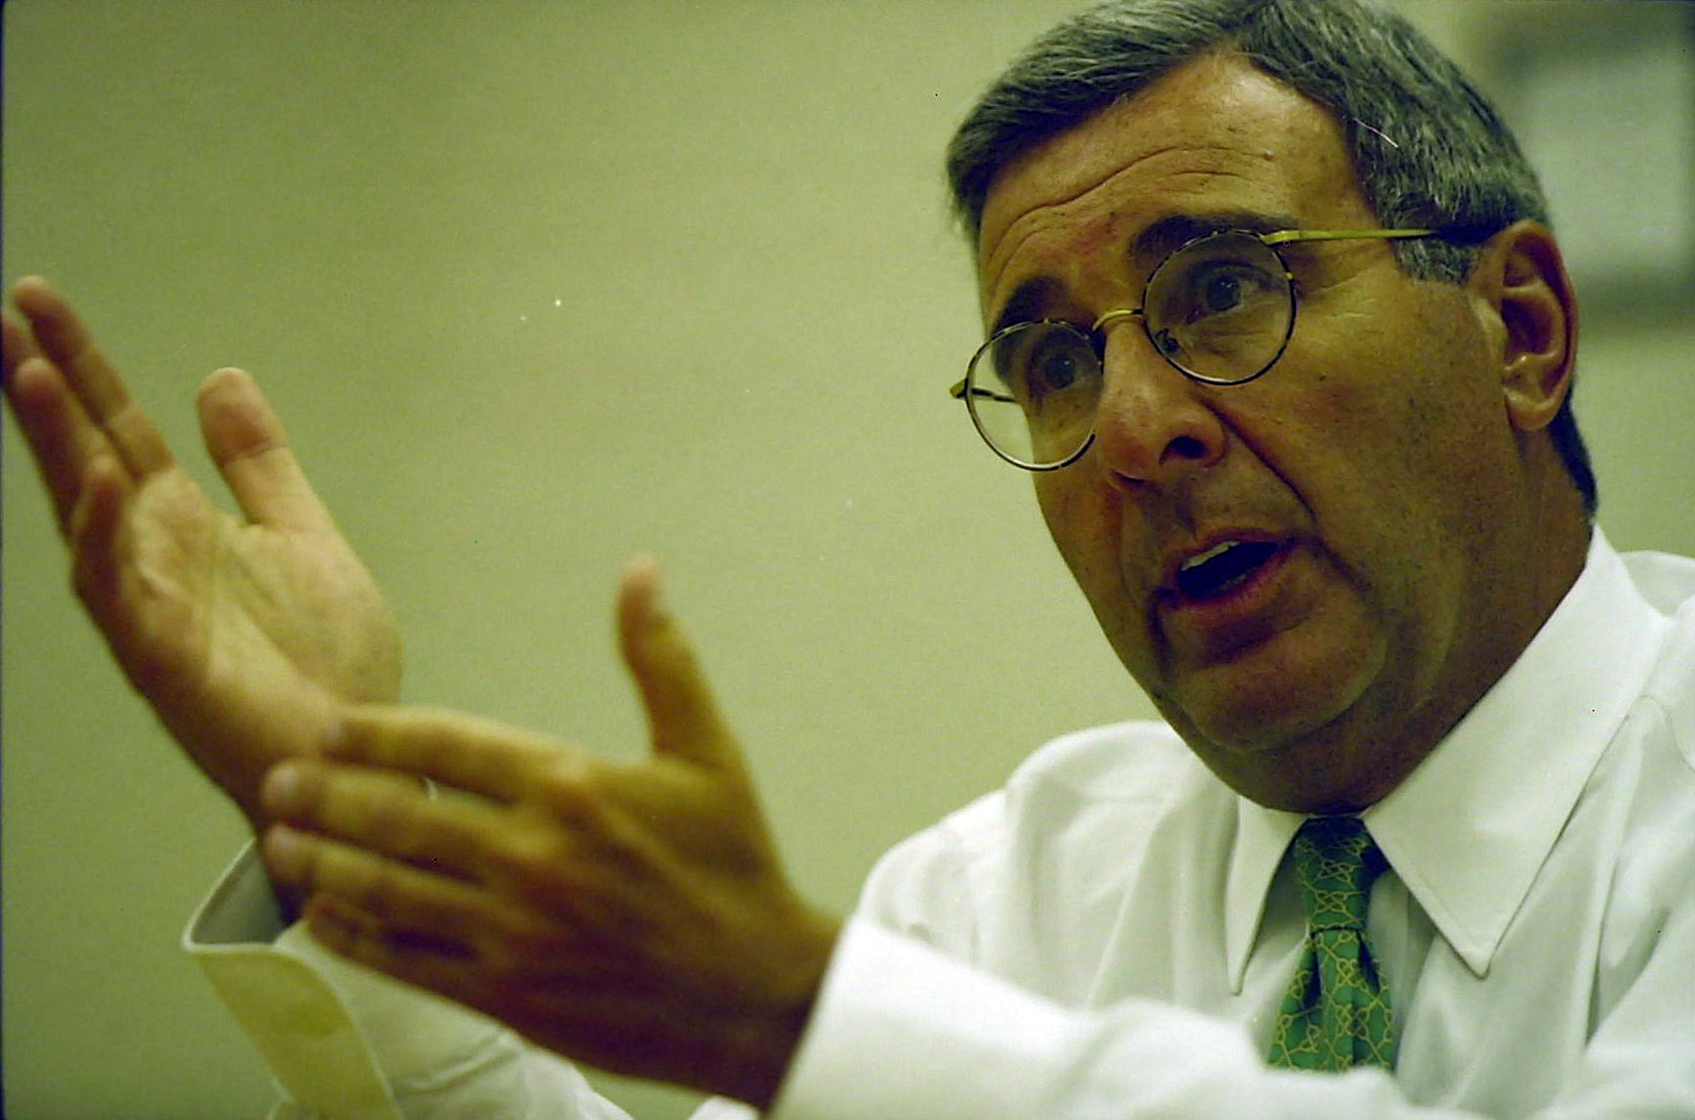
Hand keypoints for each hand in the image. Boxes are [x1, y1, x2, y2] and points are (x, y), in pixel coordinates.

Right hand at [2, 278, 401, 832]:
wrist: (356, 752)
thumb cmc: (327, 660)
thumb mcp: (301, 533)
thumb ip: (258, 463)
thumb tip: (219, 377)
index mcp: (184, 527)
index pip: (118, 429)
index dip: (82, 367)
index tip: (39, 301)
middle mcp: (153, 560)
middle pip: (84, 459)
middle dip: (44, 391)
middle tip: (8, 316)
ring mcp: (151, 609)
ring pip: (85, 517)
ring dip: (59, 448)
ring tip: (35, 374)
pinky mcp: (164, 659)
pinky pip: (120, 593)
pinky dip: (105, 537)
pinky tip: (103, 481)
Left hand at [258, 561, 839, 1107]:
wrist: (756, 990)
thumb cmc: (733, 868)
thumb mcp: (707, 751)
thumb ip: (659, 659)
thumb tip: (640, 572)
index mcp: (571, 786)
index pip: (445, 744)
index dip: (375, 733)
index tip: (331, 727)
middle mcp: (531, 855)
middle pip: (398, 814)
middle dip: (324, 796)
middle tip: (277, 781)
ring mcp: (512, 929)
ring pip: (389, 888)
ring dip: (323, 863)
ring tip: (279, 843)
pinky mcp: (507, 992)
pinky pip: (410, 960)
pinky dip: (358, 937)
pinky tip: (325, 917)